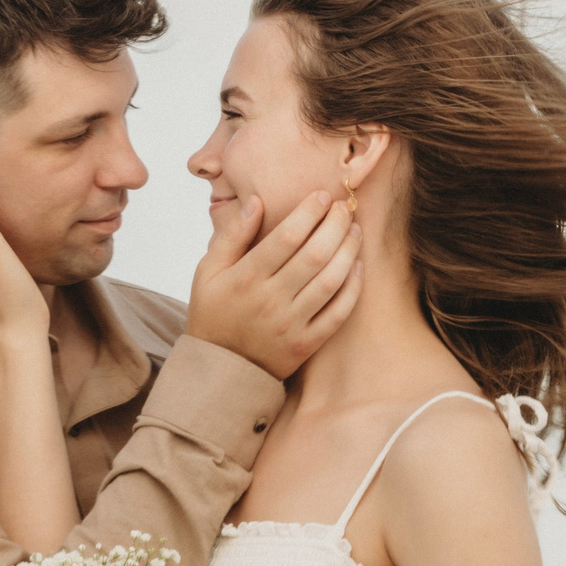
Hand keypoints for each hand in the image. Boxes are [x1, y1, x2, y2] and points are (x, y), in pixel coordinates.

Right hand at [184, 192, 363, 379]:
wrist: (219, 368)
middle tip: (345, 208)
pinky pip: (337, 314)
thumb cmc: (213, 311)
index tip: (323, 196)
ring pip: (330, 282)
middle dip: (335, 225)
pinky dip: (352, 289)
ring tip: (355, 231)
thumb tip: (256, 201)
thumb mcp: (208, 271)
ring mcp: (290, 324)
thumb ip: (232, 235)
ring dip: (348, 252)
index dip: (309, 212)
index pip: (286, 237)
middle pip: (314, 255)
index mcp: (245, 278)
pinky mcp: (305, 344)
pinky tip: (358, 267)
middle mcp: (270, 300)